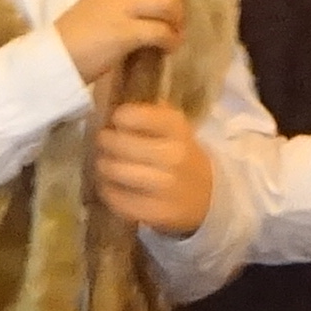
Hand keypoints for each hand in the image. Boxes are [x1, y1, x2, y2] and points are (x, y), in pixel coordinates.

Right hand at [50, 0, 189, 86]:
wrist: (56, 55)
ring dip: (178, 21)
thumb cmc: (84, 30)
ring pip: (168, 3)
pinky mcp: (124, 34)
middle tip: (179, 2)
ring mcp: (122, 8)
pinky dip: (170, 41)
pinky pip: (160, 32)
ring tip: (173, 32)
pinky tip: (166, 47)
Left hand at [91, 96, 214, 234]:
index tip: (116, 122)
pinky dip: (108, 191)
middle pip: (118, 144)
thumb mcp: (173, 127)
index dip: (118, 118)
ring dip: (103, 167)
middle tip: (103, 144)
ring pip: (115, 171)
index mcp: (176, 127)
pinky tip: (111, 186)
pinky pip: (118, 199)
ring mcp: (166, 186)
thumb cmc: (180, 154)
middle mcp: (173, 154)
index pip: (131, 115)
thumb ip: (147, 112)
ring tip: (104, 164)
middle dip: (104, 143)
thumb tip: (108, 98)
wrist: (208, 195)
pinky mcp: (157, 212)